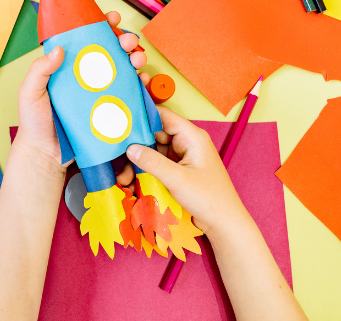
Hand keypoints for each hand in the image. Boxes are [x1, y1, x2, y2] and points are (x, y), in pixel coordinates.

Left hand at [16, 11, 146, 167]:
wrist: (46, 155)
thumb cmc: (34, 121)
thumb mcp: (30, 92)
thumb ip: (40, 70)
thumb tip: (59, 49)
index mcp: (67, 66)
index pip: (86, 39)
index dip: (101, 25)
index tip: (112, 18)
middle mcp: (86, 75)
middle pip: (111, 50)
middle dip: (125, 40)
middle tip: (128, 42)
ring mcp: (100, 91)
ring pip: (124, 68)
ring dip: (136, 58)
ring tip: (138, 60)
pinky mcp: (110, 108)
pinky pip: (129, 93)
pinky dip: (139, 83)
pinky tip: (142, 80)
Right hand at [126, 108, 249, 237]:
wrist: (224, 223)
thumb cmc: (208, 198)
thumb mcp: (177, 179)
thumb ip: (152, 162)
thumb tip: (129, 148)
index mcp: (192, 137)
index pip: (163, 117)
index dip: (142, 117)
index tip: (121, 122)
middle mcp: (187, 143)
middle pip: (155, 134)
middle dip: (136, 145)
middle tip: (116, 156)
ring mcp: (182, 157)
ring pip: (154, 151)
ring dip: (138, 161)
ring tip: (123, 176)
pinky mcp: (179, 170)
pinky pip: (158, 164)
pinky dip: (145, 170)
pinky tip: (132, 181)